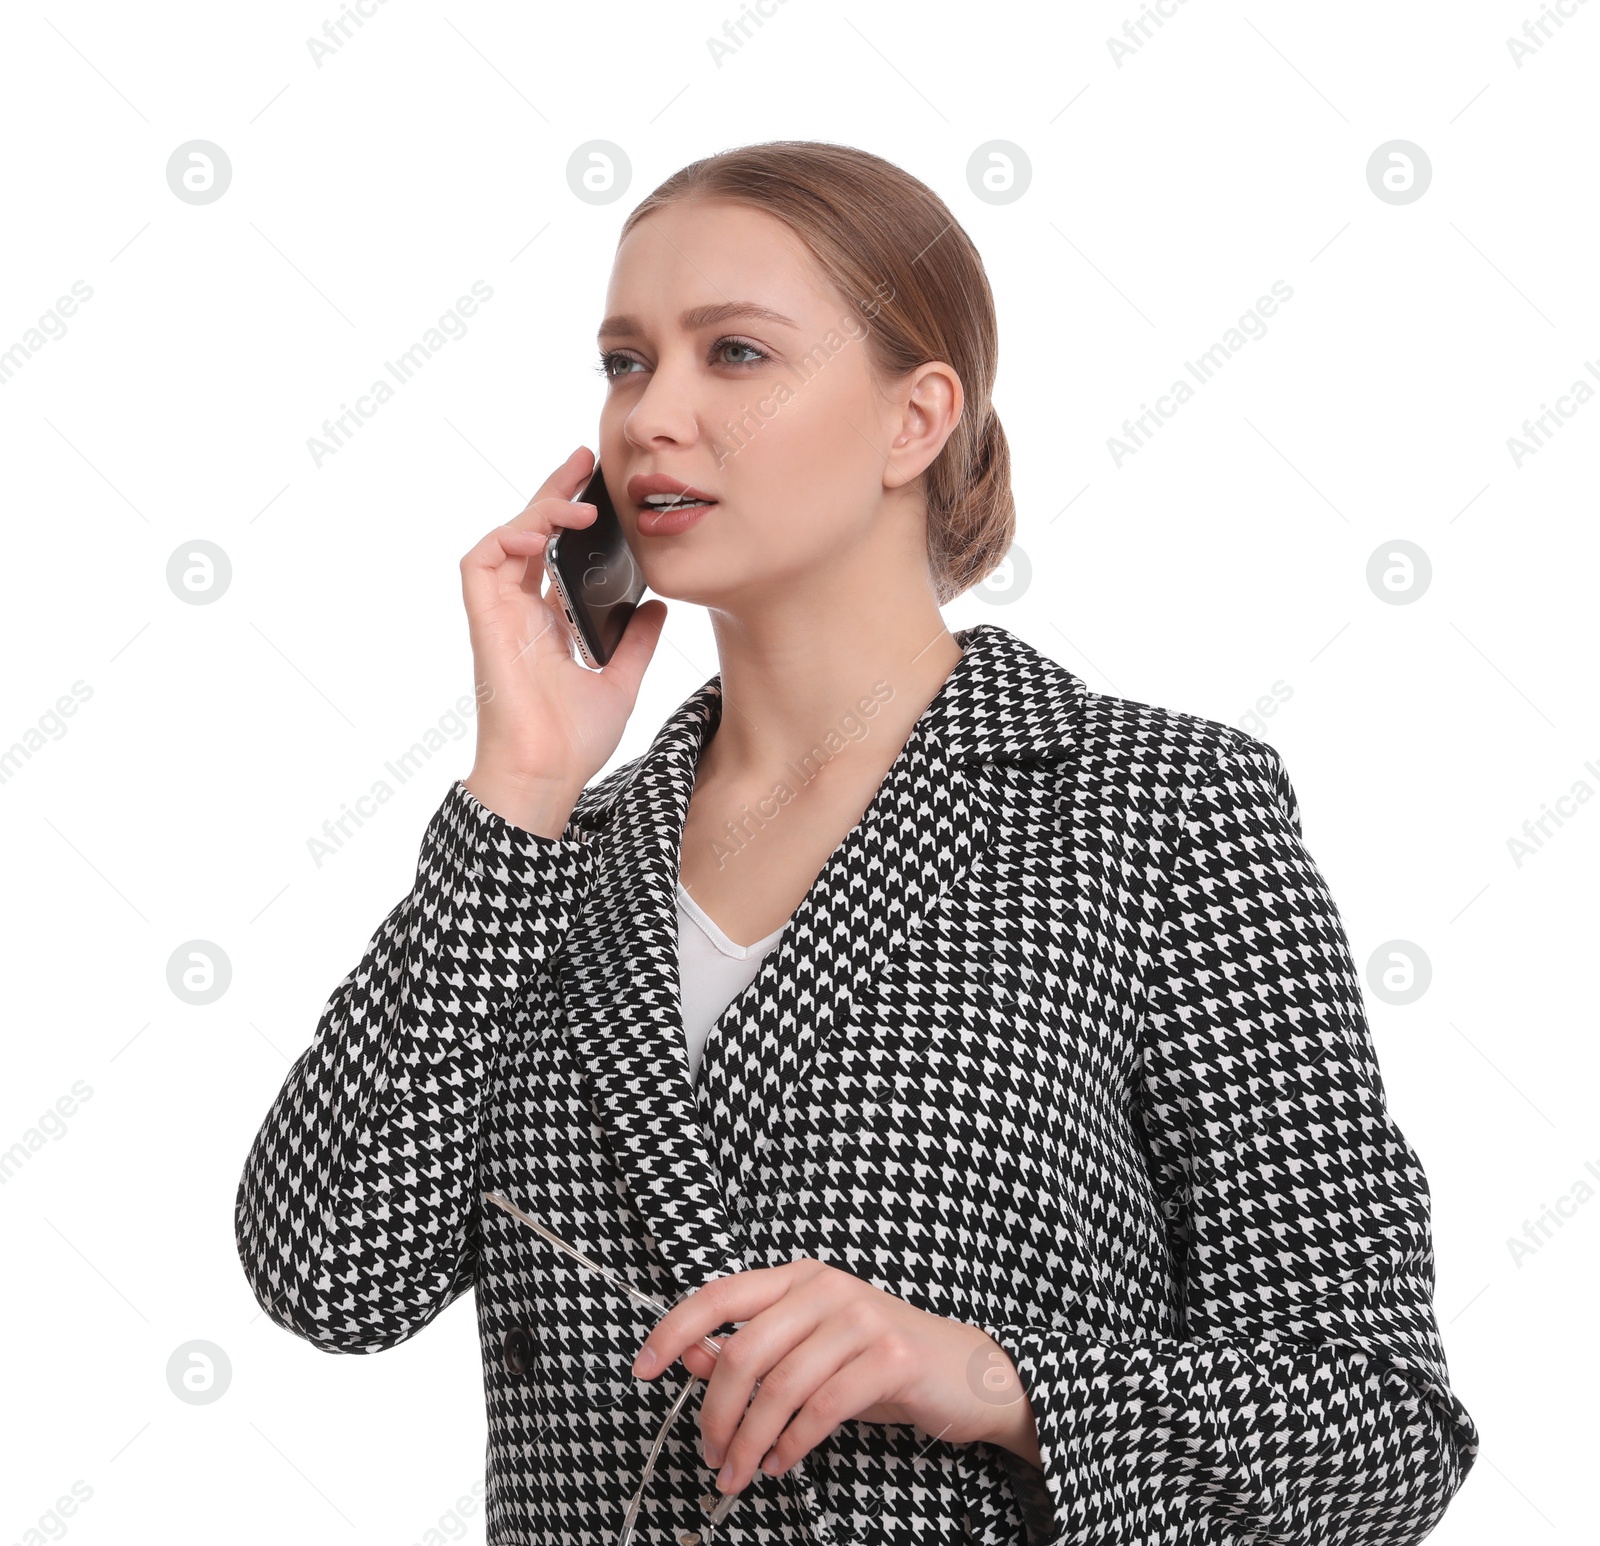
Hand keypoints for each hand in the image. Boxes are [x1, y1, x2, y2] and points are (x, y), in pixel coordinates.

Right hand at [461, 445, 666, 805]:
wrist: (547, 774)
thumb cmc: (573, 741)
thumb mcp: (622, 680)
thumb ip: (637, 642)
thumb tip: (658, 607)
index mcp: (547, 623)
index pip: (553, 553)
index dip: (569, 516)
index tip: (597, 485)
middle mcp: (520, 613)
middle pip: (529, 534)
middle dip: (553, 492)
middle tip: (585, 460)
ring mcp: (499, 616)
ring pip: (505, 539)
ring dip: (537, 512)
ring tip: (577, 505)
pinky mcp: (484, 623)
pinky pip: (479, 564)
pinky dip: (504, 539)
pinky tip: (538, 534)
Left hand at [631, 1259, 1041, 1496]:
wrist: (967, 1373)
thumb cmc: (878, 1362)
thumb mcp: (809, 1351)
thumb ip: (752, 1349)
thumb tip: (690, 1359)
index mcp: (798, 1278)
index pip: (719, 1294)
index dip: (673, 1330)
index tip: (641, 1369)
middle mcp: (825, 1288)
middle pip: (743, 1351)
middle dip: (716, 1413)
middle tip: (711, 1457)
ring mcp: (859, 1319)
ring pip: (779, 1386)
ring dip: (751, 1441)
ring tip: (741, 1474)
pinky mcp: (889, 1358)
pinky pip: (821, 1409)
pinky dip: (792, 1445)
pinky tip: (783, 1463)